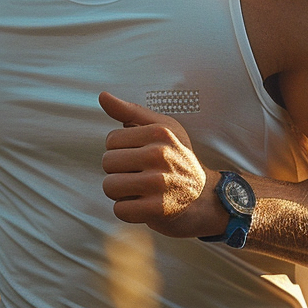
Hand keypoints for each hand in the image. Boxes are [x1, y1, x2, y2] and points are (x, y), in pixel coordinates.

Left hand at [98, 92, 224, 237]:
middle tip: (141, 175)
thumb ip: (130, 111)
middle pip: (108, 163)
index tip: (140, 156)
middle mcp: (161, 155)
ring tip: (140, 190)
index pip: (111, 140)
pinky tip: (144, 205)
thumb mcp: (161, 128)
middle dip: (119, 171)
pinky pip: (120, 210)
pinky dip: (127, 211)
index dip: (121, 150)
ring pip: (110, 186)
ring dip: (120, 192)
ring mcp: (160, 183)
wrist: (204, 198)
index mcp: (160, 132)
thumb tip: (102, 96)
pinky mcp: (158, 209)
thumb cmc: (176, 159)